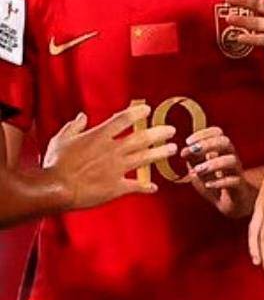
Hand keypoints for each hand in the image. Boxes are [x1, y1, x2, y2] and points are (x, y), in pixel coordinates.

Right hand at [43, 105, 177, 209]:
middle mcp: (113, 150)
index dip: (138, 112)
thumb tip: (82, 116)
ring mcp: (117, 168)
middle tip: (171, 130)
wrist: (55, 189)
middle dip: (159, 132)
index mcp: (99, 136)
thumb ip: (74, 126)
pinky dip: (146, 187)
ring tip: (172, 149)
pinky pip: (136, 186)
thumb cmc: (55, 164)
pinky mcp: (116, 186)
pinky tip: (153, 187)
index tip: (148, 110)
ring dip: (160, 153)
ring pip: (145, 158)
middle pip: (143, 137)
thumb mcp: (61, 139)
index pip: (124, 119)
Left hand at [183, 127, 257, 218]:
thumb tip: (183, 150)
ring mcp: (237, 172)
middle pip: (226, 142)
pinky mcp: (240, 187)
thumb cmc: (214, 182)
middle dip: (208, 144)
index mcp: (220, 150)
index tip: (187, 141)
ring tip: (197, 171)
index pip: (217, 133)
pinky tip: (208, 185)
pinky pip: (234, 181)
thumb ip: (192, 160)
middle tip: (192, 151)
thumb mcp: (198, 170)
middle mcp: (231, 157)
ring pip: (232, 160)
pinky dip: (220, 182)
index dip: (203, 133)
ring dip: (213, 163)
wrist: (230, 203)